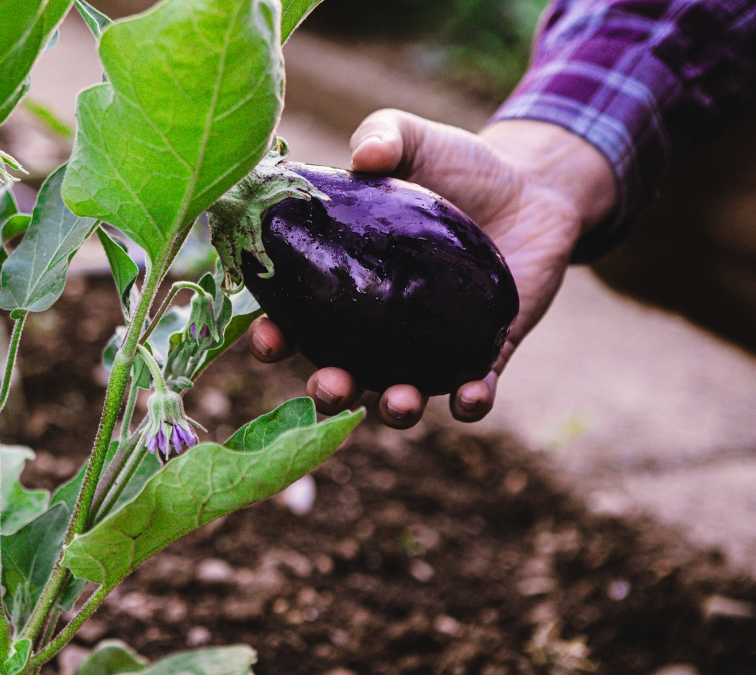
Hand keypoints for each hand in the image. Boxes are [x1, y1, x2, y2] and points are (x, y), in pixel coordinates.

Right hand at [250, 111, 617, 427]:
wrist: (533, 186)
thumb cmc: (458, 165)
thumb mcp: (414, 140)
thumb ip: (382, 137)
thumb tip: (364, 156)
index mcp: (346, 285)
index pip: (296, 320)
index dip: (274, 337)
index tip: (268, 339)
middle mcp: (379, 328)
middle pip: (340, 373)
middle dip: (328, 391)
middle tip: (329, 385)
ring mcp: (429, 347)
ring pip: (398, 396)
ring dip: (392, 409)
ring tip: (396, 402)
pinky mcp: (482, 354)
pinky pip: (470, 392)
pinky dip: (468, 402)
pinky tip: (469, 396)